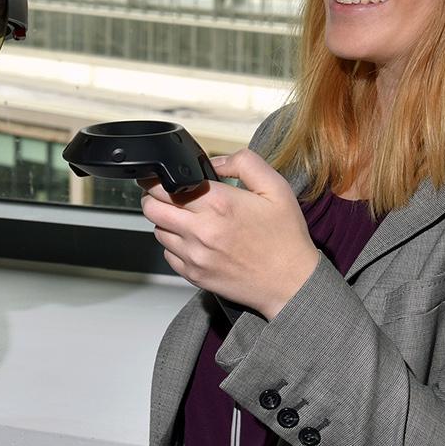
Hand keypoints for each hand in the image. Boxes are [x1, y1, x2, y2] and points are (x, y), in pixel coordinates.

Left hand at [140, 148, 319, 318]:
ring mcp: (195, 256)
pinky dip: (174, 245)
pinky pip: (168, 254)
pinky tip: (193, 240)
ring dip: (165, 221)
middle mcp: (201, 230)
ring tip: (185, 218)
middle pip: (151, 208)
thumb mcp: (275, 187)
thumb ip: (244, 163)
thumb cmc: (285, 237)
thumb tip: (214, 162)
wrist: (293, 283)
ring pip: (157, 231)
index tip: (161, 177)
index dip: (156, 179)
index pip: (163, 186)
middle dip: (154, 197)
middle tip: (167, 195)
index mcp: (219, 204)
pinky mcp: (194, 275)